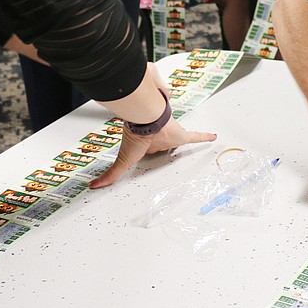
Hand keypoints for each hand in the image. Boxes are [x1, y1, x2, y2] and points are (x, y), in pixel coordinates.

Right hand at [89, 119, 216, 187]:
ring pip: (179, 139)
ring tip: (192, 142)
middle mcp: (159, 140)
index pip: (149, 150)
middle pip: (165, 145)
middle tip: (169, 146)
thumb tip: (93, 186)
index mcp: (146, 146)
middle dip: (166, 144)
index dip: (150, 151)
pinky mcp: (182, 135)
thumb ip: (111, 175)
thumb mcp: (123, 162)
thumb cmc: (135, 137)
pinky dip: (204, 137)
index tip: (149, 151)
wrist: (144, 121)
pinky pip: (196, 136)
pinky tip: (214, 137)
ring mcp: (171, 136)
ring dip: (183, 139)